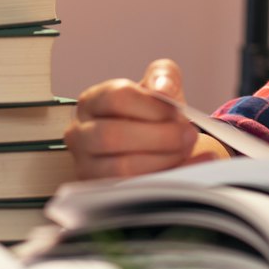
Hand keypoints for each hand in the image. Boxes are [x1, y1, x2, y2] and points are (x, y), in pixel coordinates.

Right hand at [67, 59, 218, 179]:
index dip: (151, 105)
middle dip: (159, 137)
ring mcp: (86, 165)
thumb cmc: (150, 113)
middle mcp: (80, 134)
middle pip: (112, 136)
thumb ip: (164, 75)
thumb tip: (163, 88)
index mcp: (92, 102)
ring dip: (162, 159)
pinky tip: (187, 167)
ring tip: (185, 150)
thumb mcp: (158, 86)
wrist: (152, 144)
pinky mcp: (102, 192)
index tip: (176, 111)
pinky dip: (165, 179)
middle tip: (188, 135)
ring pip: (120, 168)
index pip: (115, 98)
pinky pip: (133, 190)